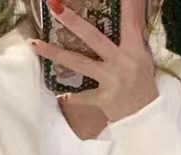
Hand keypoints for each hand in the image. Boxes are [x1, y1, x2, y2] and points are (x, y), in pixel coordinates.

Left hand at [28, 0, 158, 121]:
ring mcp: (110, 80)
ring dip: (55, 53)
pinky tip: (60, 94)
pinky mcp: (103, 99)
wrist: (145, 117)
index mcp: (133, 49)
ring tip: (35, 45)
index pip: (129, 20)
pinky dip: (72, 97)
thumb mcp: (142, 58)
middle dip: (73, 21)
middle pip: (92, 37)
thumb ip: (131, 38)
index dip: (126, 3)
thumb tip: (127, 15)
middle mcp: (120, 61)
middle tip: (55, 7)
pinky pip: (83, 97)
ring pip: (79, 63)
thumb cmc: (144, 85)